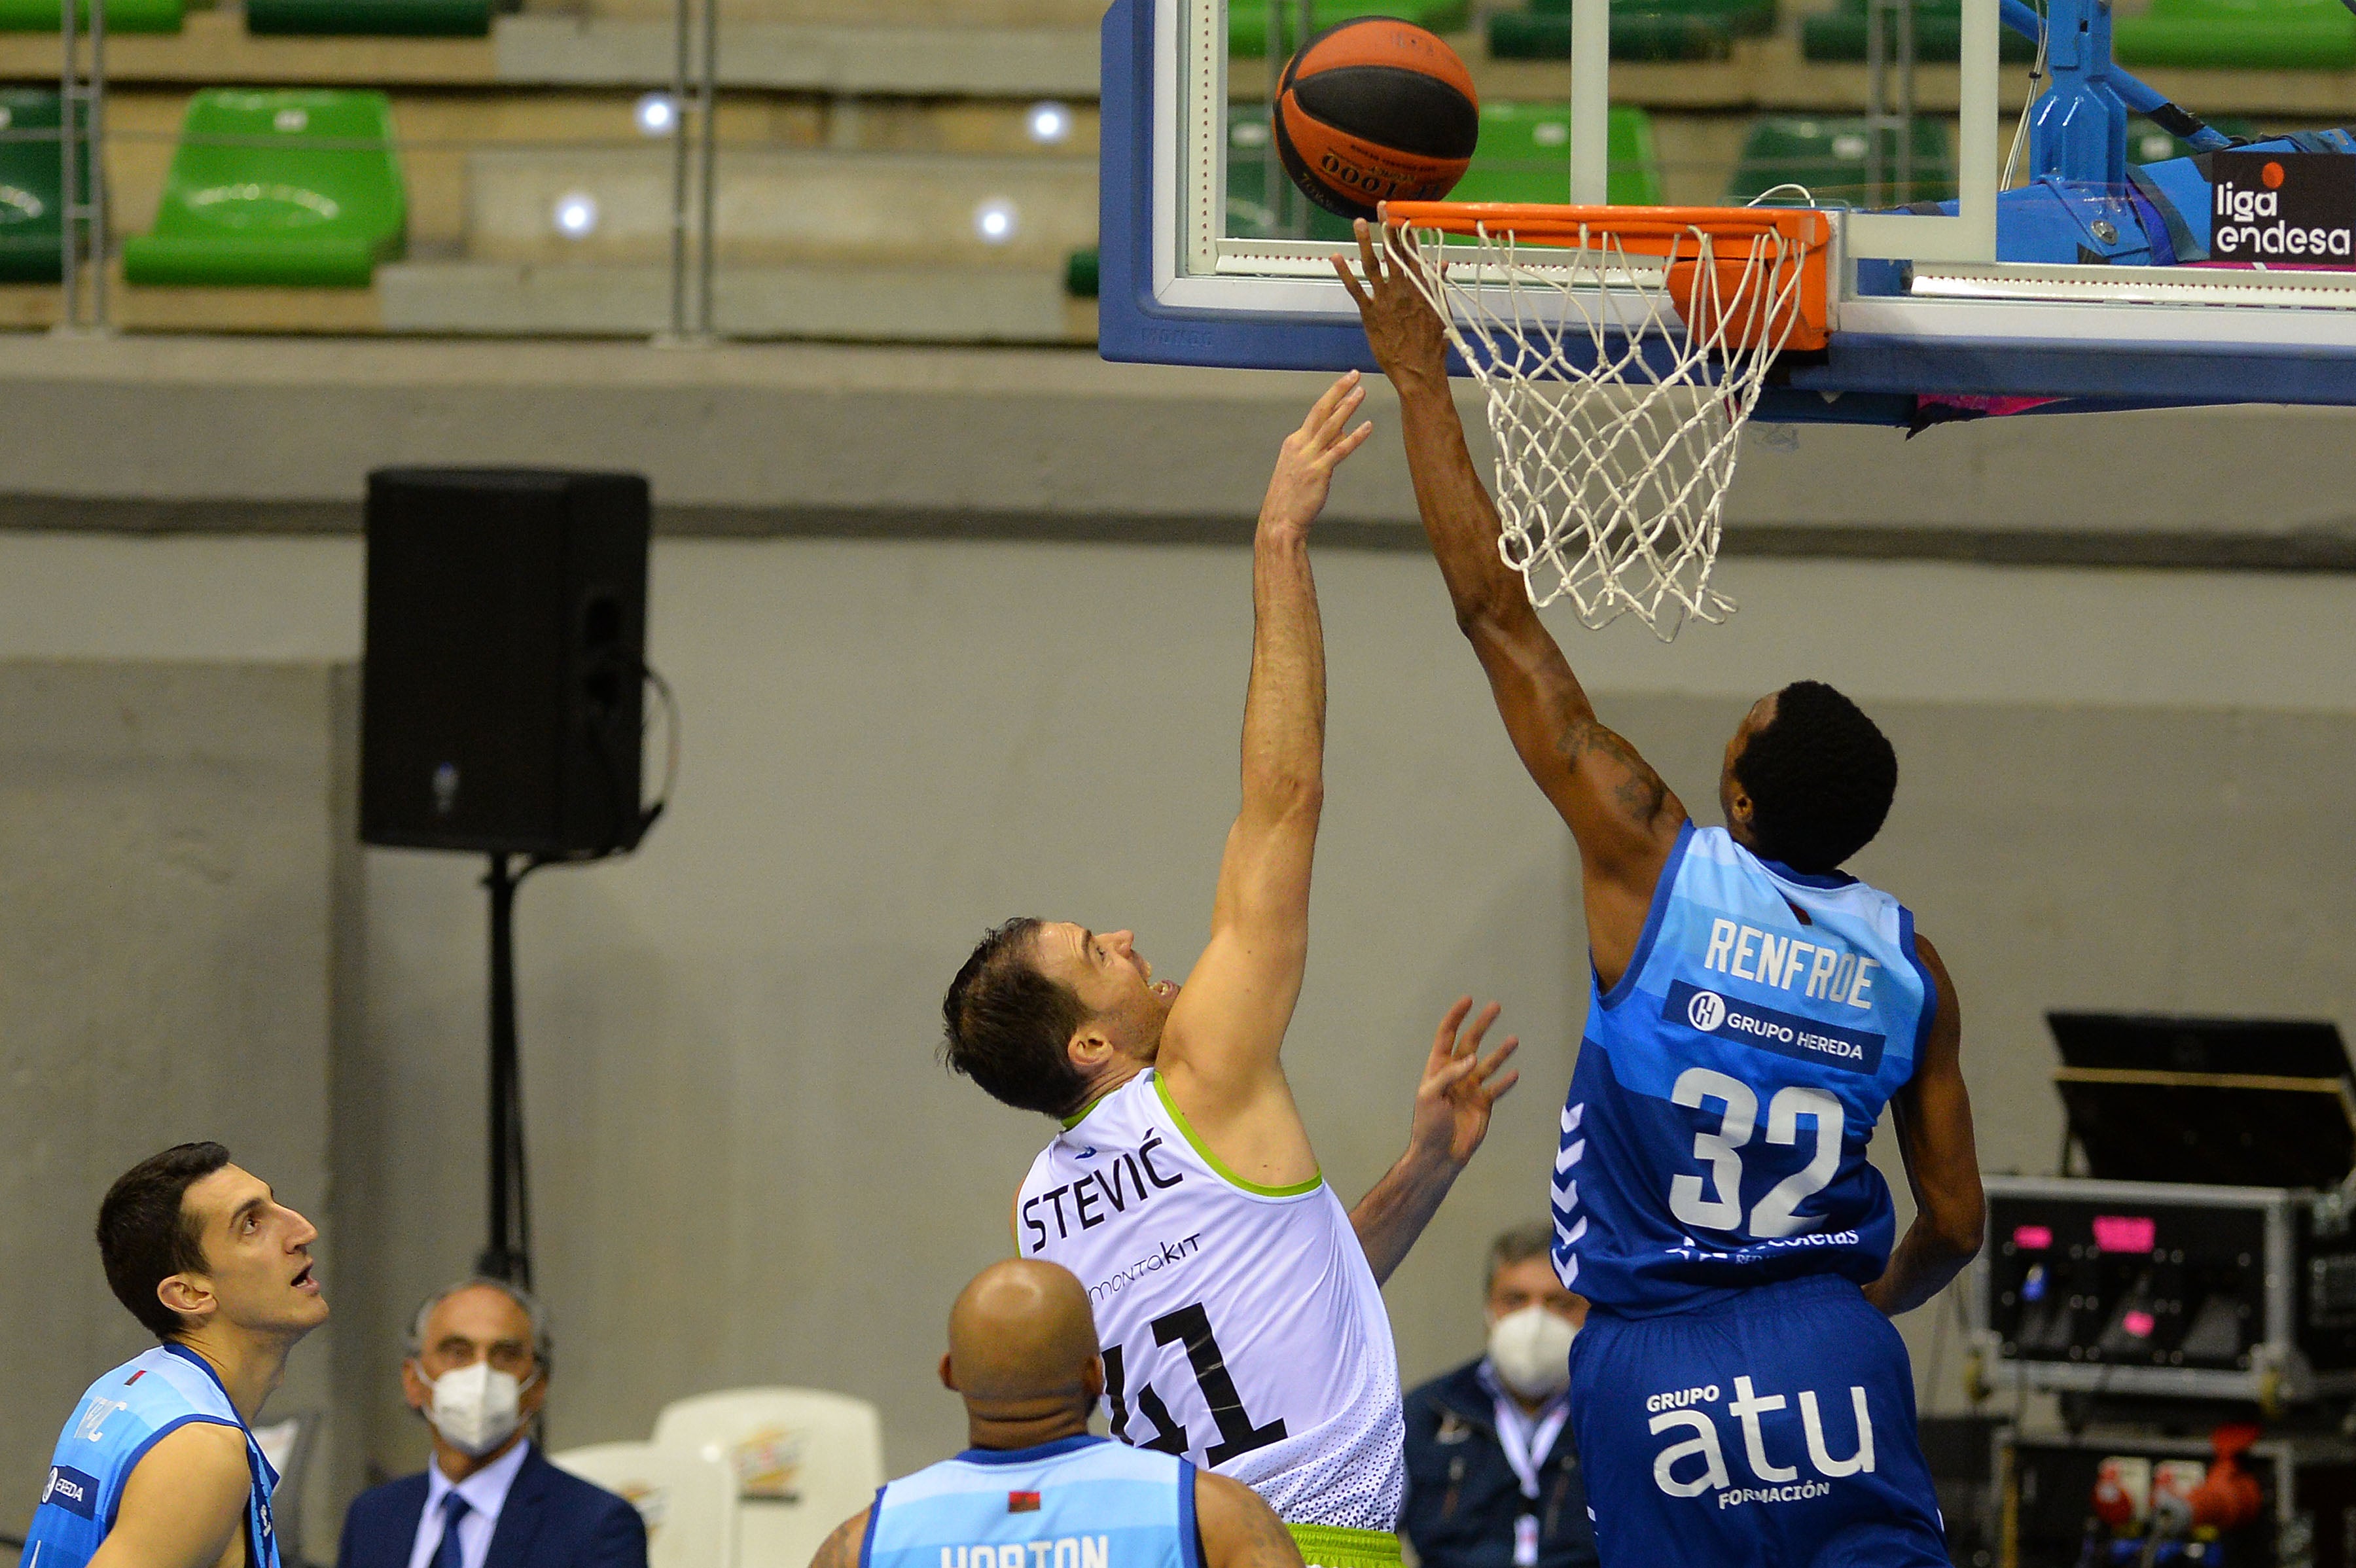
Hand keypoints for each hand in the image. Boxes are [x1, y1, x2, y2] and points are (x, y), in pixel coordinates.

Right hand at [1260, 369, 1373, 534]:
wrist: (1280, 521)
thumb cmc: (1292, 497)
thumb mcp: (1304, 468)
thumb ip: (1323, 449)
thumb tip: (1344, 432)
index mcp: (1294, 442)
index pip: (1316, 414)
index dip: (1333, 397)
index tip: (1346, 383)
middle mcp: (1300, 445)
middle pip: (1321, 410)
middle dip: (1338, 390)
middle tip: (1354, 374)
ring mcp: (1308, 458)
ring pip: (1331, 426)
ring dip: (1347, 407)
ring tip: (1362, 392)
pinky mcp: (1318, 472)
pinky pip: (1340, 450)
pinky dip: (1355, 437)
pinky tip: (1368, 426)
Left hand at [1334, 217, 1450, 390]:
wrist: (1419, 371)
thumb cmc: (1433, 345)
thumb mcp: (1441, 312)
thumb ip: (1438, 285)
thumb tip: (1442, 263)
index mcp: (1422, 287)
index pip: (1414, 253)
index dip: (1407, 232)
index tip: (1403, 213)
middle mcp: (1403, 289)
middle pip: (1394, 252)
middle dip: (1388, 228)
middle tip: (1381, 206)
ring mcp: (1385, 300)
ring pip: (1374, 265)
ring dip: (1366, 242)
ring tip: (1359, 222)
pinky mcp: (1370, 313)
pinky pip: (1355, 289)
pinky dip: (1345, 273)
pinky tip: (1336, 257)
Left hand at [1406, 998, 1520, 1171]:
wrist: (1440, 1155)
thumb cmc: (1429, 1124)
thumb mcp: (1430, 1096)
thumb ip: (1449, 1075)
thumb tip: (1473, 1058)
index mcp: (1438, 1068)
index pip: (1447, 1035)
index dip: (1456, 1017)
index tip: (1468, 1000)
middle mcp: (1456, 1074)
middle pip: (1471, 1043)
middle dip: (1482, 1025)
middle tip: (1496, 1007)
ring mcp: (1471, 1089)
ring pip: (1488, 1064)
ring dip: (1500, 1051)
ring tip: (1514, 1039)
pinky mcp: (1483, 1104)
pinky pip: (1497, 1088)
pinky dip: (1506, 1081)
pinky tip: (1515, 1072)